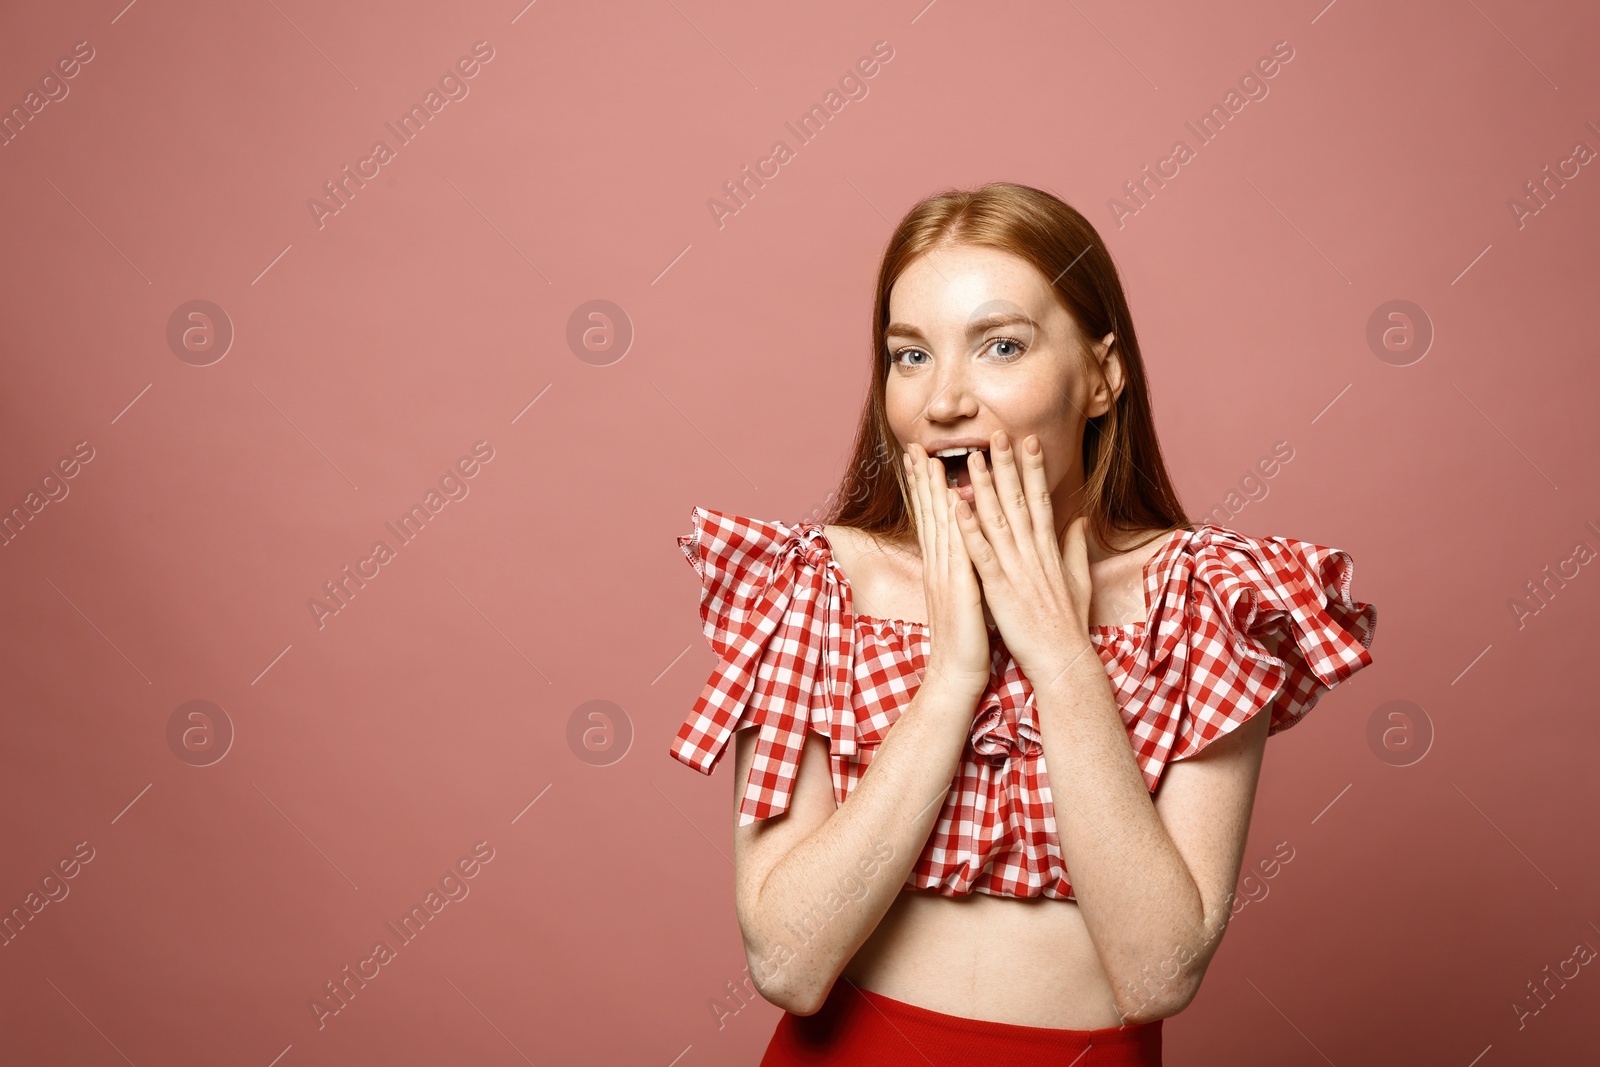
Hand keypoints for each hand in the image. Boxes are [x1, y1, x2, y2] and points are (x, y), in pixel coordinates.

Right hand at [904, 444, 991, 698]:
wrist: (957, 673)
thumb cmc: (966, 639)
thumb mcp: (965, 597)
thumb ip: (963, 571)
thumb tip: (966, 551)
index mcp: (942, 567)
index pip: (933, 520)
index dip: (927, 489)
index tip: (924, 460)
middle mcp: (938, 566)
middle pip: (929, 514)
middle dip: (922, 479)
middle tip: (914, 447)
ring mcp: (945, 575)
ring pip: (938, 524)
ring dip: (933, 491)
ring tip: (929, 460)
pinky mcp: (959, 588)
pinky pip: (957, 551)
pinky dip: (956, 524)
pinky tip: (955, 501)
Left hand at [949, 430, 1095, 684]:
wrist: (1063, 659)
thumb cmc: (1068, 624)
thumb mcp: (1078, 579)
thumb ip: (1075, 546)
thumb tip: (1079, 519)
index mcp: (1049, 550)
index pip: (1040, 500)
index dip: (1033, 469)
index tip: (1028, 442)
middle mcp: (1033, 553)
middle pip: (1019, 501)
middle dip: (1008, 466)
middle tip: (997, 435)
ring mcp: (1017, 569)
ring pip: (998, 520)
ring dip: (984, 488)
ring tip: (973, 459)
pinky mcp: (1000, 588)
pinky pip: (981, 554)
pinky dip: (969, 529)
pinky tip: (957, 508)